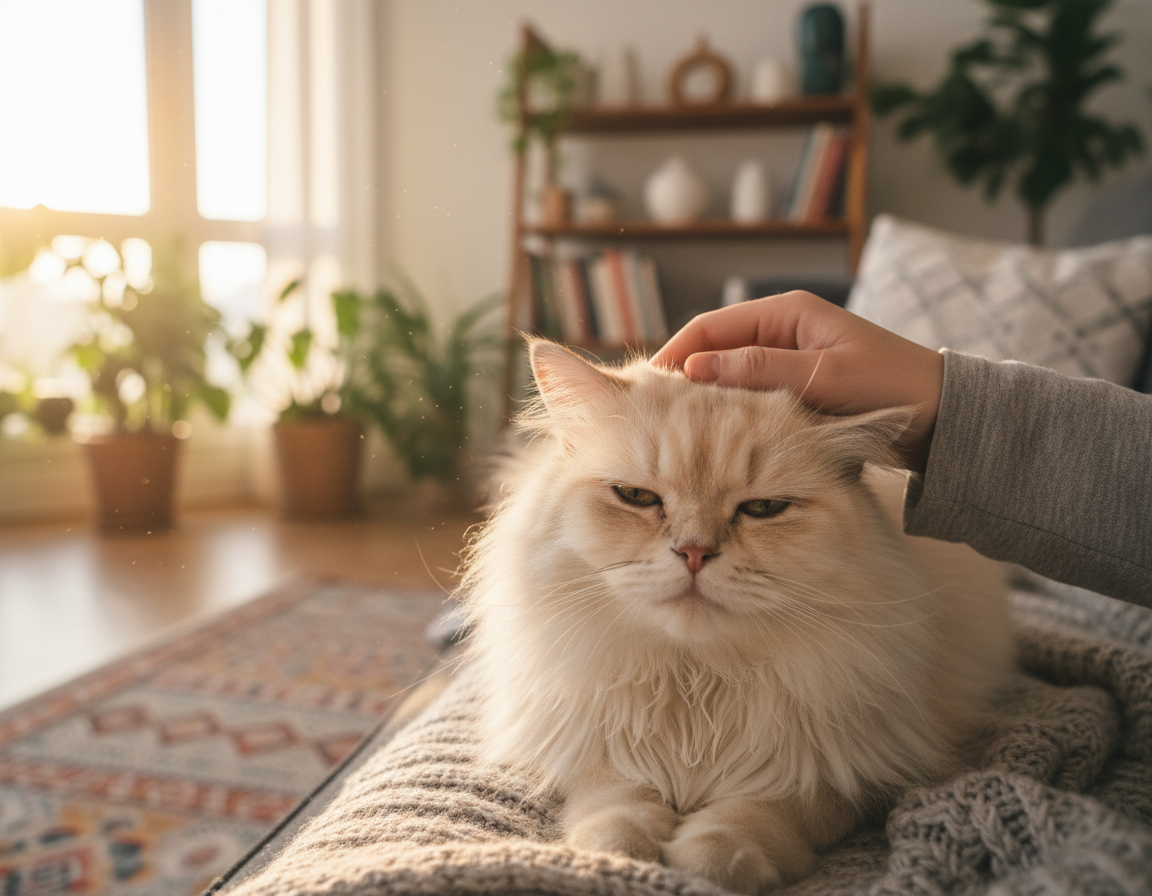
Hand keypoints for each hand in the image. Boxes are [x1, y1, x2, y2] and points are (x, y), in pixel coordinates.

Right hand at [650, 292, 943, 472]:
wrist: (941, 415)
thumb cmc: (891, 386)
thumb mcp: (823, 377)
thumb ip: (761, 371)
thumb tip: (697, 368)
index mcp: (787, 313)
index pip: (711, 327)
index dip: (676, 354)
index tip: (648, 387)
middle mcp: (781, 331)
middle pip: (713, 350)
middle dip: (684, 379)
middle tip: (653, 413)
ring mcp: (786, 360)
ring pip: (727, 377)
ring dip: (705, 400)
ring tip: (676, 429)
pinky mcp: (794, 388)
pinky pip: (748, 396)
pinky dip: (729, 413)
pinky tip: (713, 437)